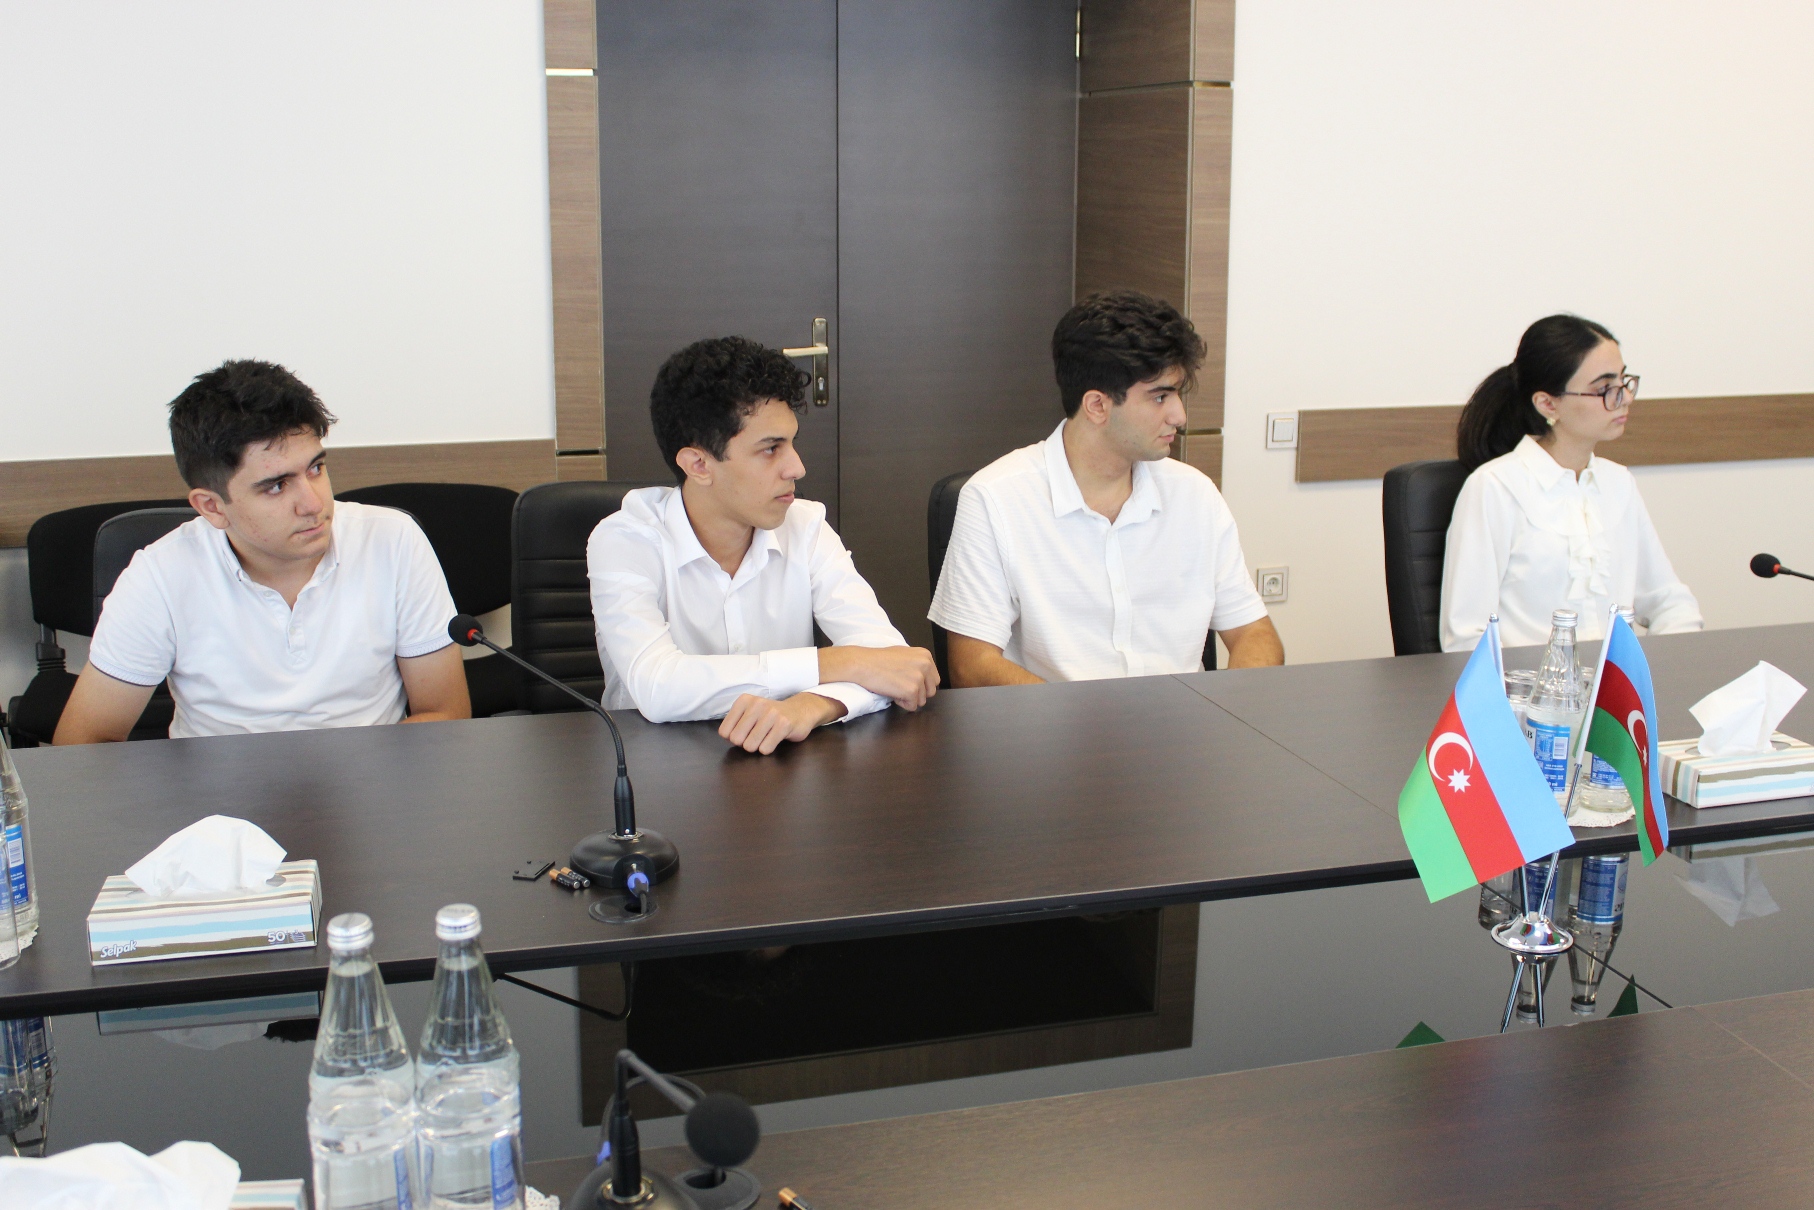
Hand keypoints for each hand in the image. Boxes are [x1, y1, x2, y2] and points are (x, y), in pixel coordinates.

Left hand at [718, 692, 844, 754]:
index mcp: (744, 701)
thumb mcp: (749, 713)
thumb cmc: (770, 715)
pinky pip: (765, 748)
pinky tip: (775, 738)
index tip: (746, 732)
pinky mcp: (784, 724)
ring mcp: (771, 713)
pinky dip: (768, 748)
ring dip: (758, 746)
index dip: (734, 737)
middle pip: (736, 740)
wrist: (800, 710)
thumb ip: (735, 724)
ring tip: (767, 736)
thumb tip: (729, 738)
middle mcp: (756, 704)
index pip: (724, 732)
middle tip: (757, 735)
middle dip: (745, 743)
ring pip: (750, 746)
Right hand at [818, 645, 939, 709]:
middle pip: (930, 691)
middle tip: (900, 686)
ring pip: (922, 701)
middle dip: (917, 693)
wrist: (862, 664)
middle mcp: (926, 665)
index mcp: (925, 656)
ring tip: (894, 687)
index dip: (920, 685)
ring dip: (908, 698)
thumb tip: (924, 677)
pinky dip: (901, 703)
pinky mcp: (911, 691)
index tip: (906, 681)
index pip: (934, 680)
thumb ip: (917, 664)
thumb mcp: (904, 654)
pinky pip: (912, 706)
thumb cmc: (878, 659)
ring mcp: (919, 678)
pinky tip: (891, 691)